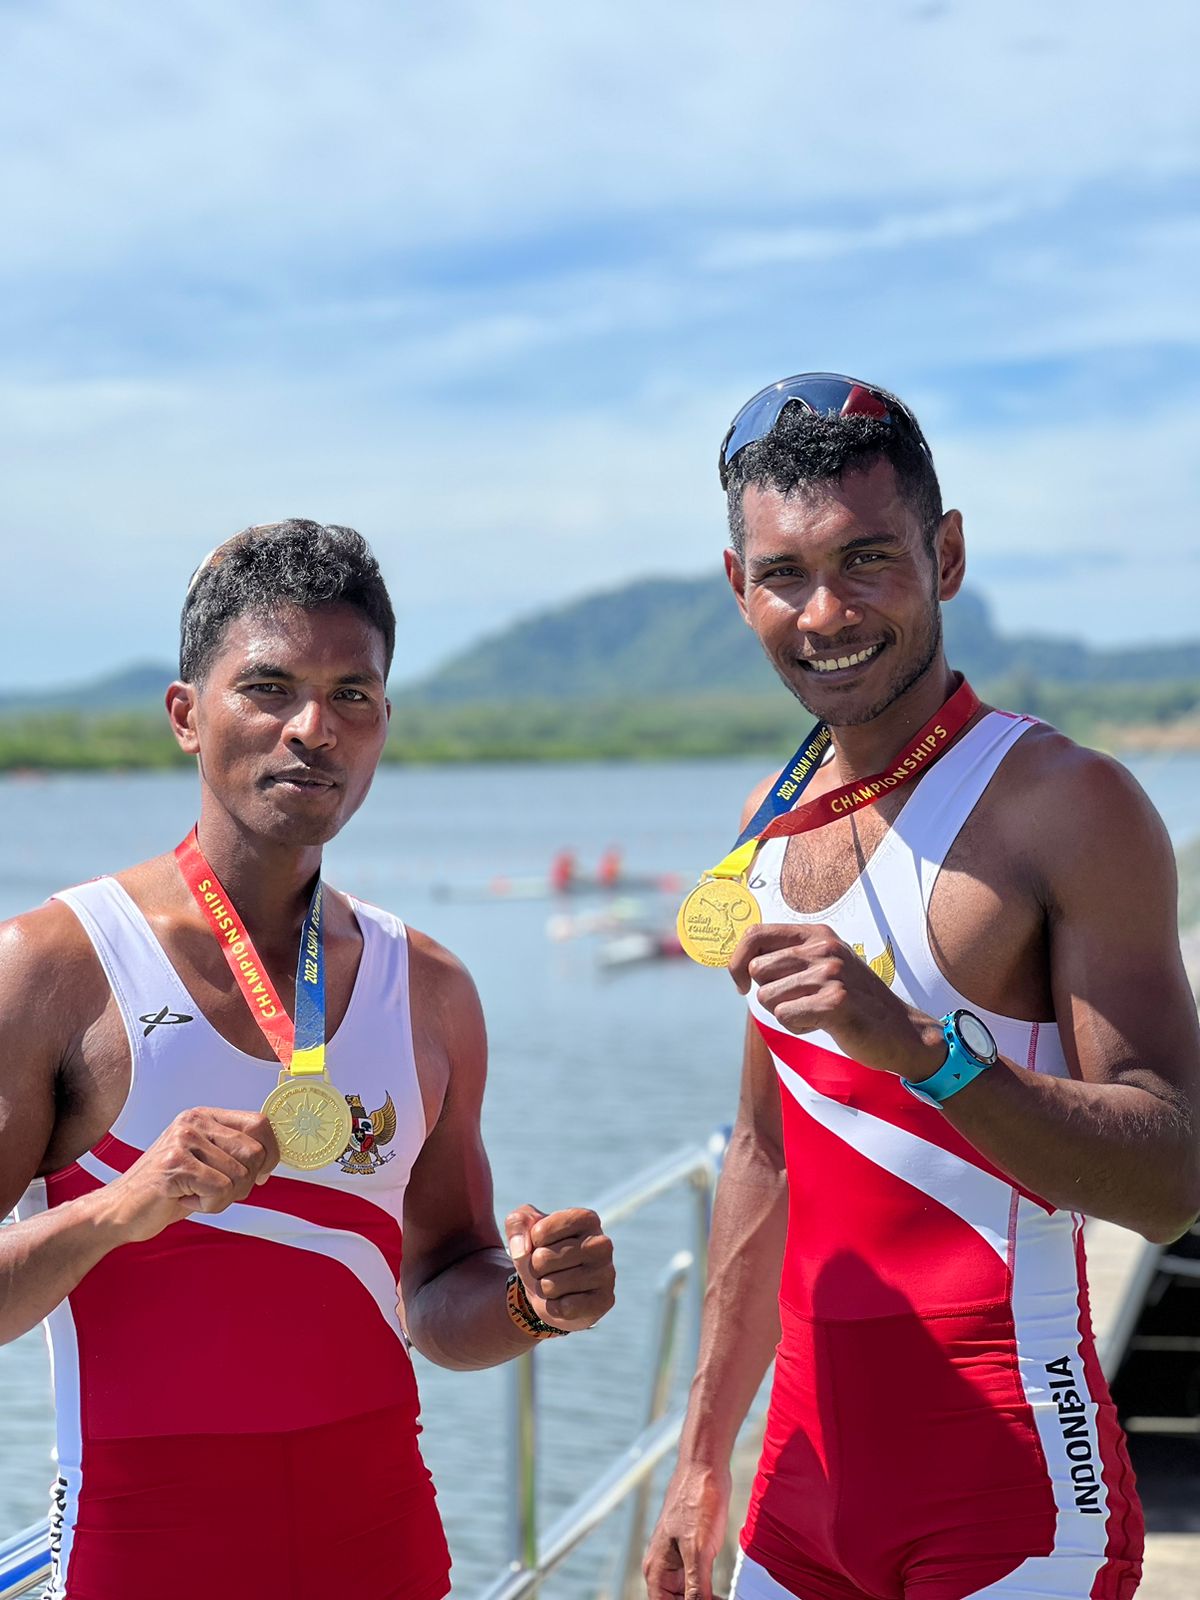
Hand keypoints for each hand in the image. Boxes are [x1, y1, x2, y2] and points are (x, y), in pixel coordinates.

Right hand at [94, 1107, 280, 1243]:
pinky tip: (185, 1200)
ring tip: (195, 1195)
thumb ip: (233, 1155)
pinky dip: (209, 1205)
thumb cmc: (166, 1190)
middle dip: (246, 1183)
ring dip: (223, 1198)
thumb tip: (270, 1160)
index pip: (259, 1123)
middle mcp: (194, 1122)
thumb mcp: (204, 1163)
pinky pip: (220, 1190)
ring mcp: (184, 1141)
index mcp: (204, 1117)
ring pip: (239, 1175)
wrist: (119, 1210)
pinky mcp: (176, 1165)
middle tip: (218, 1192)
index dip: (270, 1153)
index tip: (260, 1175)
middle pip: (255, 1151)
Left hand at [505, 1204, 614, 1331]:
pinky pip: (565, 1308)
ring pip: (551, 1286)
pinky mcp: (605, 1300)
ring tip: (555, 1283)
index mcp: (586, 1218)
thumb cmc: (541, 1250)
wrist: (551, 1288)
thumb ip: (517, 1223)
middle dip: (535, 1268)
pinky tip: (564, 1300)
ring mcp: (607, 1273)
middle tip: (546, 1268)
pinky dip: (555, 1307)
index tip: (542, 1244)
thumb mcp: (523, 1226)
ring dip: (544, 1288)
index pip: (540, 1232)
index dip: (532, 1242)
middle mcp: (602, 1243)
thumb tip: (521, 1251)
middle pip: (543, 1259)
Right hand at [644, 1462, 731, 1599]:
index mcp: (657, 1570)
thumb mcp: (698, 1550)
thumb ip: (697, 1587)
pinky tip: (726, 1594)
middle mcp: (665, 1568)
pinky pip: (701, 1581)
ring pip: (691, 1595)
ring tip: (726, 1599)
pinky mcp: (694, 1551)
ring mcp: (679, 1559)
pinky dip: (712, 1592)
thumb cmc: (697, 1500)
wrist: (705, 1467)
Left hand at [729, 922, 944, 1078]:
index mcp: (817, 934)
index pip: (754, 934)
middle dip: (768, 995)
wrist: (900, 1031)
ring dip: (785, 1014)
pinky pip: (784, 1017)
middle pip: (757, 971)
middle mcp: (824, 948)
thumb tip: (739, 963)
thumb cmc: (854, 1001)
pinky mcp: (834, 1003)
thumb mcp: (825, 965)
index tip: (742, 985)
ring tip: (816, 1014)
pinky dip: (797, 1027)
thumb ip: (789, 957)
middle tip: (799, 1004)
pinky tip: (823, 1026)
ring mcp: (830, 973)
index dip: (736, 962)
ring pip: (767, 997)